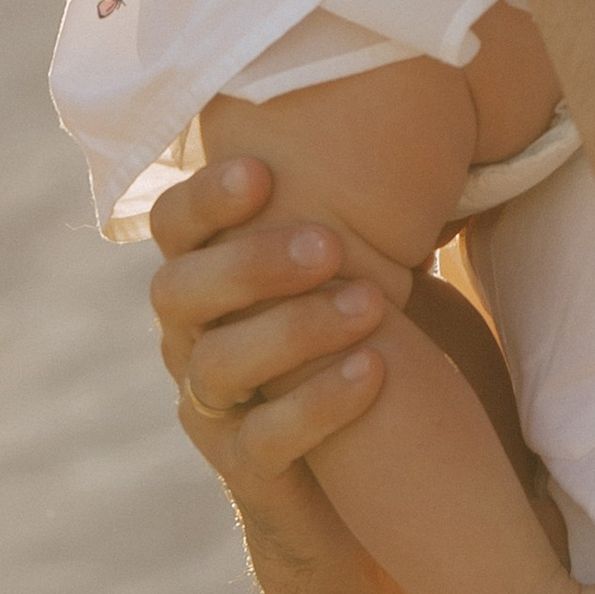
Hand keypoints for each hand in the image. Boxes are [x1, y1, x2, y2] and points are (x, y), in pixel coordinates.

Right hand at [146, 155, 394, 513]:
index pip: (175, 226)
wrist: (377, 489)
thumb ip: (363, 211)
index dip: (205, 198)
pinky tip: (374, 373)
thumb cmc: (379, 353)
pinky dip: (316, 405)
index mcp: (210, 278)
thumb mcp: (370, 273)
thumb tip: (419, 104)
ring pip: (217, 364)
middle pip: (177, 291)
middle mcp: (192, 339)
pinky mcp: (247, 472)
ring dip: (292, 330)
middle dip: (249, 262)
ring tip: (371, 306)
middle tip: (328, 244)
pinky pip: (263, 440)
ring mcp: (213, 409)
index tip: (264, 170)